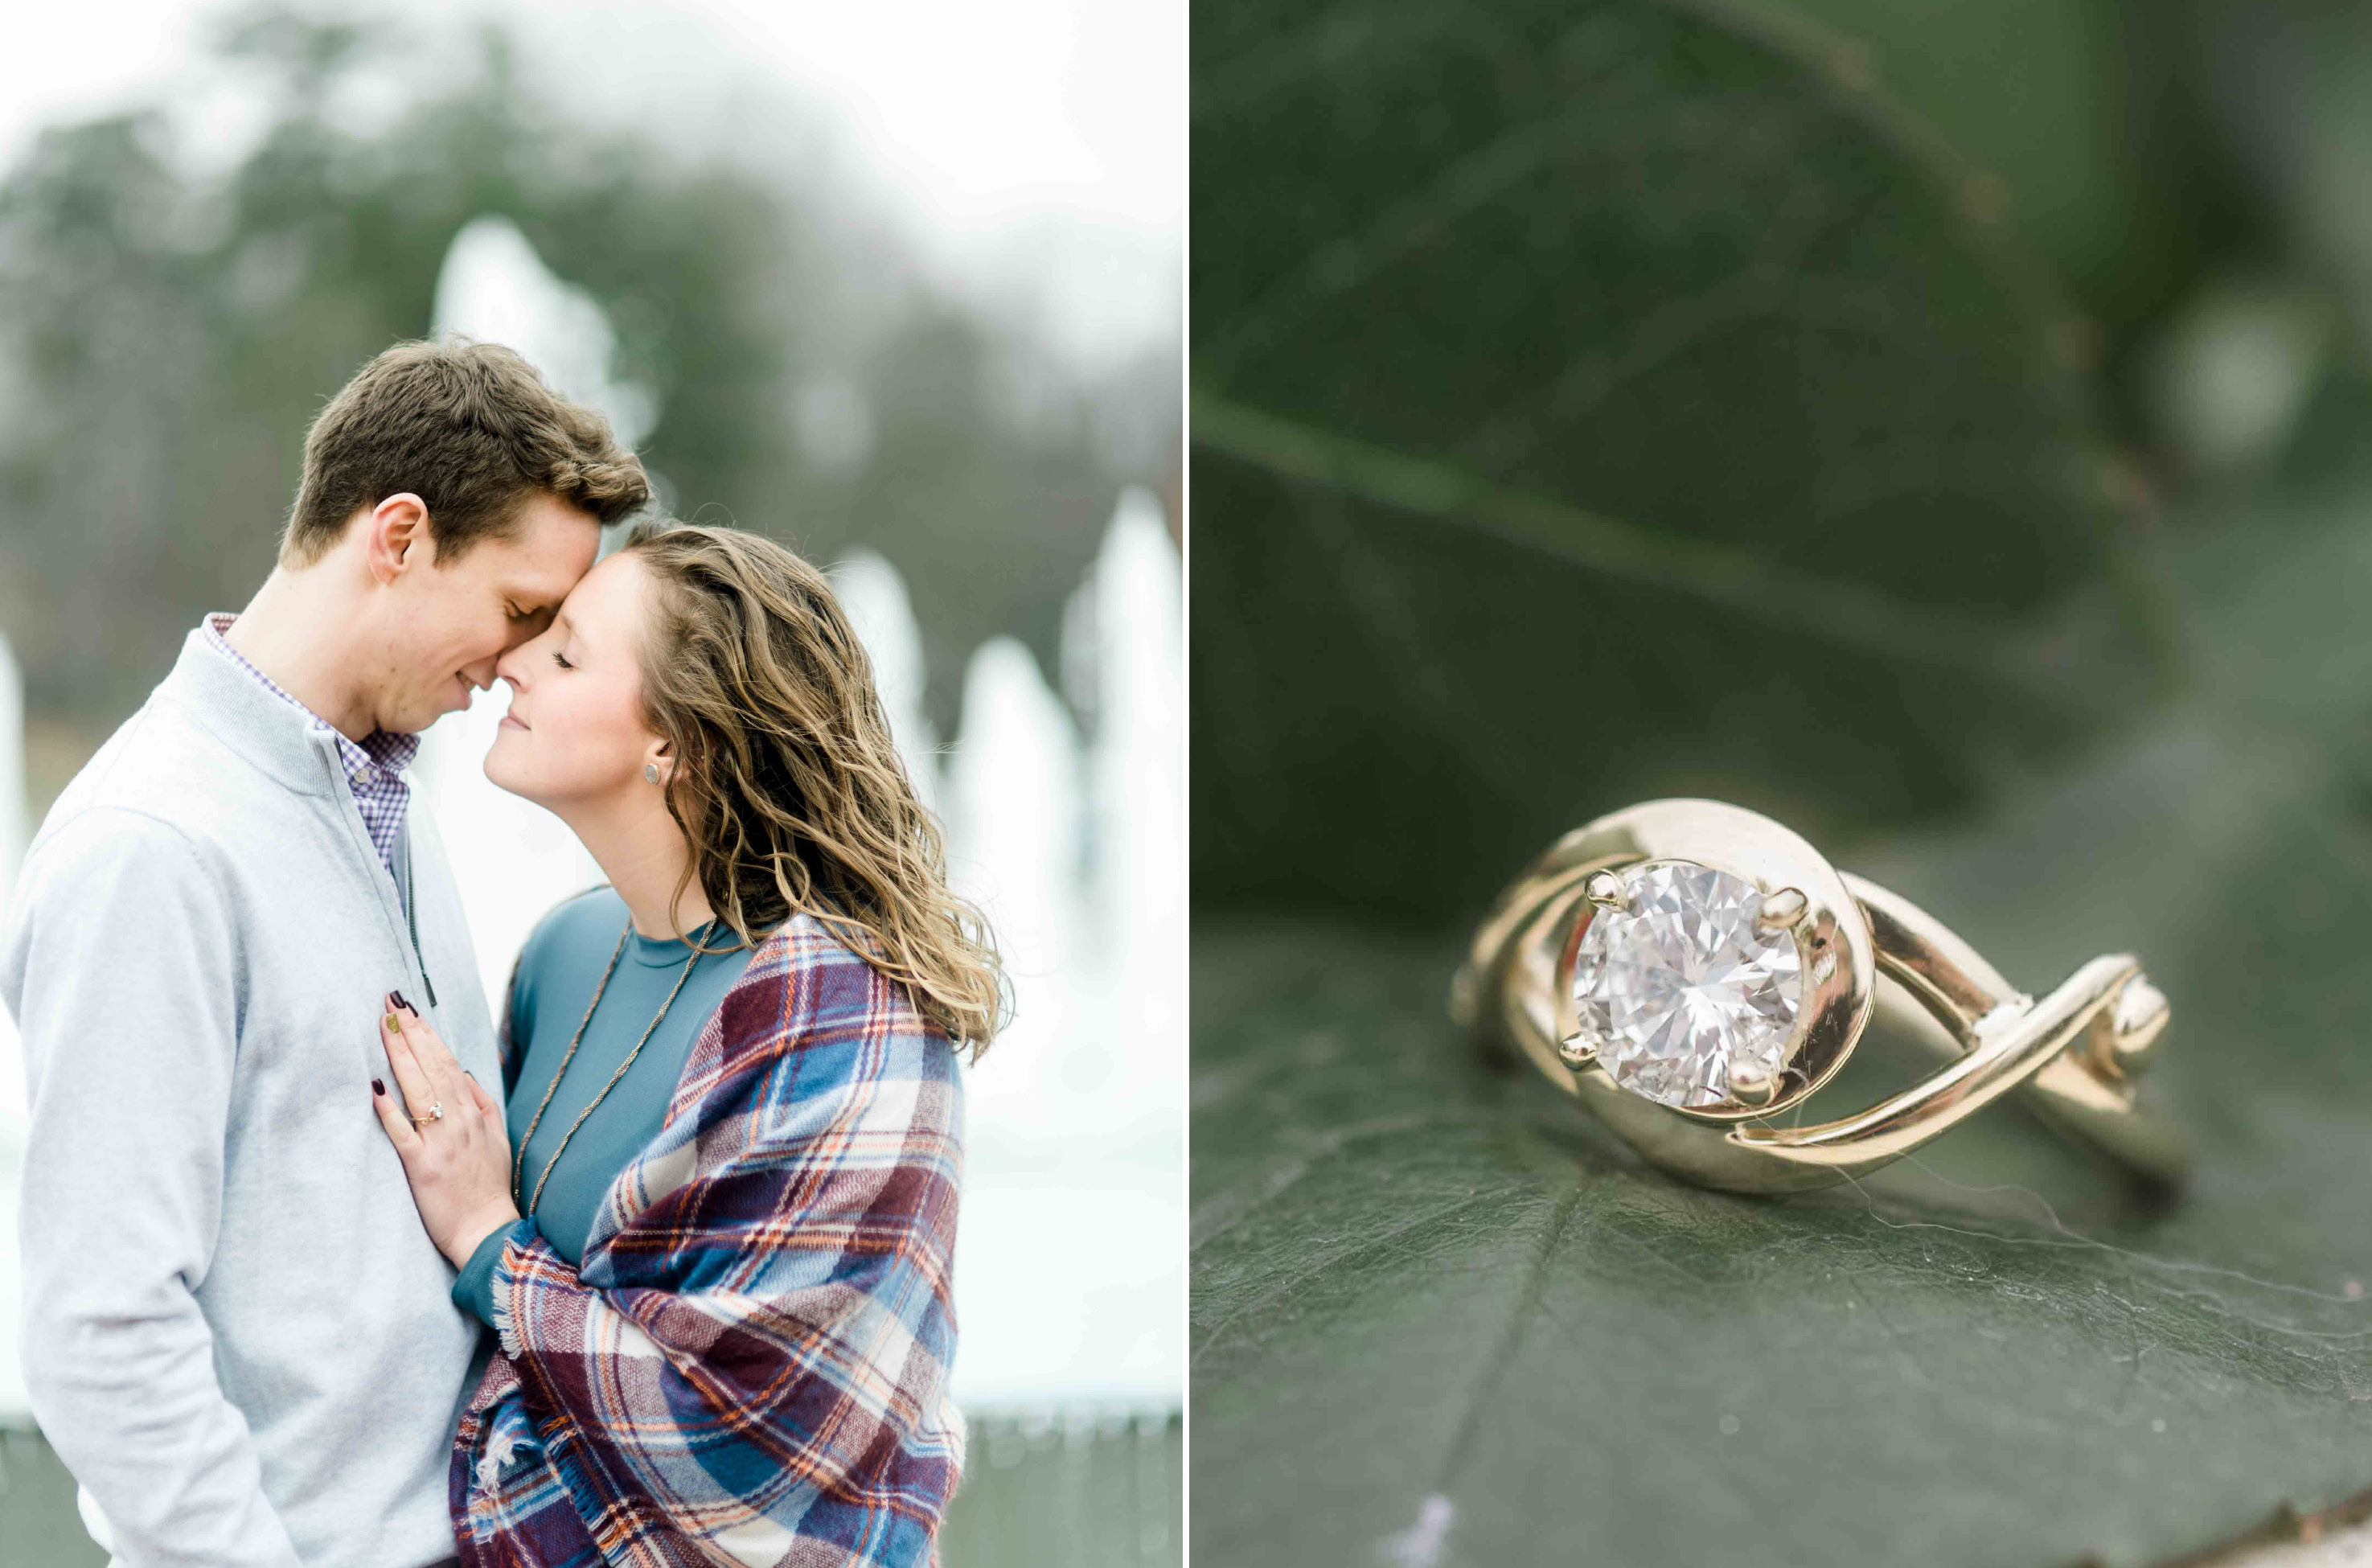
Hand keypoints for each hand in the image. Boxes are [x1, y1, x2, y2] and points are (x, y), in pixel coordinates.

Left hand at [369, 993, 519, 1268]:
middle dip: (410, 1034)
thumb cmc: (489, 1186)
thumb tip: (462, 1073)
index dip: (429, 1035)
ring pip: (418, 1091)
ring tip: (384, 1027)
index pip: (449, 1063)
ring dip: (400, 1057)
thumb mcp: (497, 1138)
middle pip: (432, 1068)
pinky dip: (390, 1110)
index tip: (410, 1010)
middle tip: (390, 1004)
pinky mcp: (421, 1168)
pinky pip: (403, 1133)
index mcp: (474, 1114)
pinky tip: (376, 1087)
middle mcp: (458, 1122)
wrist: (487, 1230)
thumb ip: (481, 1103)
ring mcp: (440, 1144)